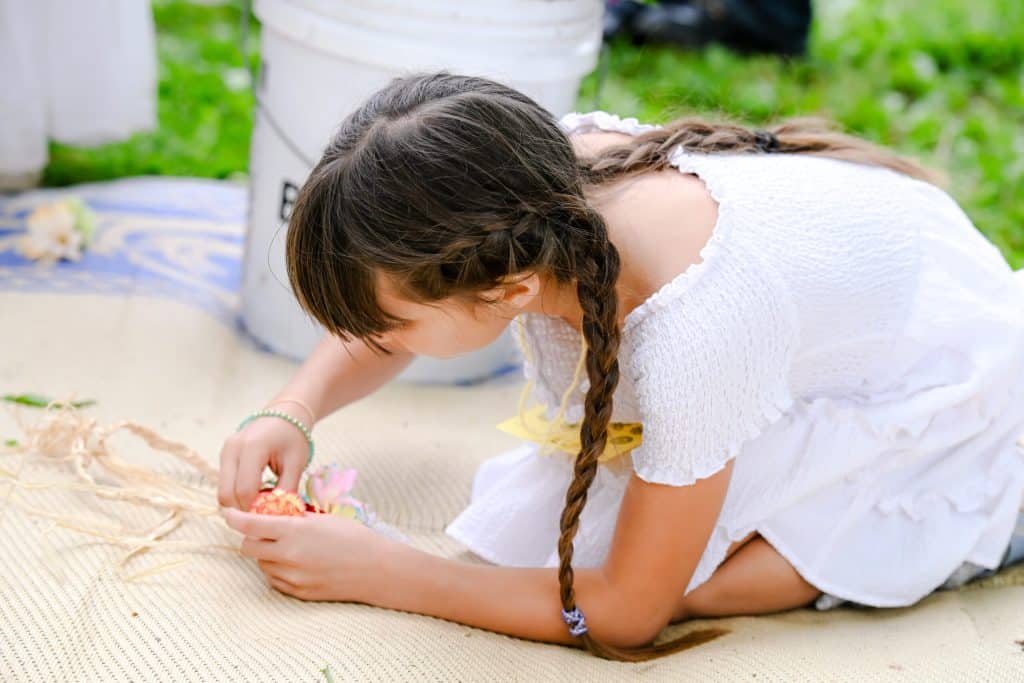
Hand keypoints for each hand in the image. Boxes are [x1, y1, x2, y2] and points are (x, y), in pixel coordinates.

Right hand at [217, 407, 310, 509]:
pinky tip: (255, 493)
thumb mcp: (296, 464)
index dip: (255, 509)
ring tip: (260, 504)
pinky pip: (224, 483)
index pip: (244, 490)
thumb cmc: (293, 438)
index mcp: (252, 448)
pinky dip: (236, 493)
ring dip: (238, 503)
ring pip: (222, 491)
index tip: (270, 517)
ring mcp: (225, 451)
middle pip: (227, 493)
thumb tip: (278, 517)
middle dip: (244, 510)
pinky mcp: (224, 455)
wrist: (284, 415)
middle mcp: (232, 449)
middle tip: (264, 515)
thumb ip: (287, 490)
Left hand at [222, 509, 393, 602]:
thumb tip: (271, 515)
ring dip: (267, 554)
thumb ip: (293, 519)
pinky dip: (278, 570)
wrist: (375, 569)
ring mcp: (292, 577)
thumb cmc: (353, 538)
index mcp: (294, 532)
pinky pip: (274, 580)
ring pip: (261, 565)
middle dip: (251, 538)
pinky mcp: (297, 592)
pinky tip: (297, 563)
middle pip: (248, 548)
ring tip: (289, 548)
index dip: (234, 518)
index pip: (250, 525)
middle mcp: (288, 556)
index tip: (229, 514)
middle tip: (264, 532)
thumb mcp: (322, 519)